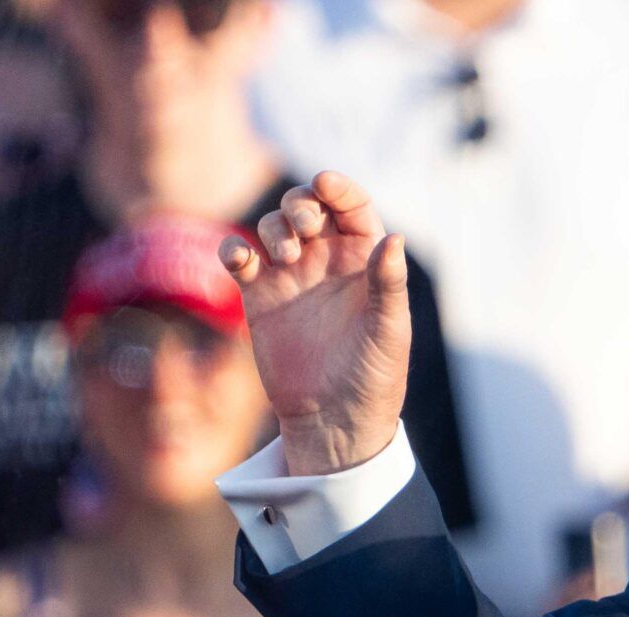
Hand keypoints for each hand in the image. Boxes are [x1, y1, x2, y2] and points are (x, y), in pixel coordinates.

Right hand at [219, 172, 410, 474]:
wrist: (335, 421)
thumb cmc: (373, 378)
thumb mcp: (389, 332)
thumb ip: (389, 284)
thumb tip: (395, 238)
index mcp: (364, 262)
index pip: (352, 208)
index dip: (339, 189)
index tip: (325, 183)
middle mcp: (327, 263)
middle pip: (307, 207)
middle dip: (300, 204)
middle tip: (304, 230)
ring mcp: (291, 277)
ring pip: (273, 227)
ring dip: (274, 227)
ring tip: (284, 256)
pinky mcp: (259, 298)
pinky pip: (240, 259)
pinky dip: (234, 249)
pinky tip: (240, 261)